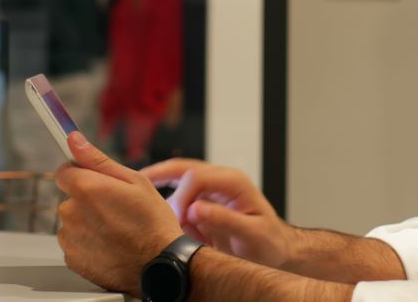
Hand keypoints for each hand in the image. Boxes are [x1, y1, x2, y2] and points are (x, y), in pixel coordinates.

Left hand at [55, 132, 182, 294]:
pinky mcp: (72, 258)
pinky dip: (89, 242)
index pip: (64, 171)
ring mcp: (69, 238)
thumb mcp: (135, 181)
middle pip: (71, 198)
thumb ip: (97, 159)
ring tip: (116, 229)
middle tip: (117, 209)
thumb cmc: (153, 222)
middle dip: (89, 200)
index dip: (81, 173)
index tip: (96, 181)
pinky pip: (76, 242)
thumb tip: (74, 139)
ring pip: (74, 221)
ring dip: (88, 222)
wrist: (159, 264)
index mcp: (85, 188)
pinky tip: (111, 244)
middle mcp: (71, 212)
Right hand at [141, 159, 295, 269]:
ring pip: (175, 183)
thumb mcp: (252, 234)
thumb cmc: (269, 242)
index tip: (178, 219)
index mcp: (233, 181)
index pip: (196, 175)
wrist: (275, 250)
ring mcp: (210, 190)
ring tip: (164, 224)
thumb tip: (196, 209)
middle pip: (180, 168)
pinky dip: (170, 213)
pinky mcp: (203, 201)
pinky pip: (177, 199)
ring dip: (165, 203)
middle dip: (157, 180)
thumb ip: (225, 220)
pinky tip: (171, 227)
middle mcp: (220, 180)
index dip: (181, 195)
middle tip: (142, 200)